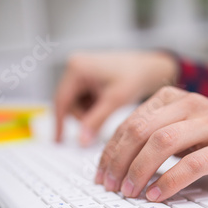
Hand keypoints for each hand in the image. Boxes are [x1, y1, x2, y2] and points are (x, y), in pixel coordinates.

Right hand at [54, 51, 176, 145]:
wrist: (149, 68)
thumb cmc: (135, 77)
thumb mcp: (114, 101)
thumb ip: (96, 121)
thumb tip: (81, 141)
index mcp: (77, 67)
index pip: (61, 101)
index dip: (59, 123)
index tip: (59, 141)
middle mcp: (74, 65)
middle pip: (67, 103)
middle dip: (83, 117)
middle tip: (99, 125)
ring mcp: (79, 70)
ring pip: (75, 103)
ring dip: (88, 112)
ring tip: (108, 108)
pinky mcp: (85, 75)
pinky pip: (82, 99)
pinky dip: (92, 107)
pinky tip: (106, 104)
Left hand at [95, 86, 207, 201]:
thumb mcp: (181, 126)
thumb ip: (153, 136)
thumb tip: (116, 163)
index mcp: (171, 99)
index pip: (130, 123)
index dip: (110, 151)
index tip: (101, 174)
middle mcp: (189, 106)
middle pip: (140, 130)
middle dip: (118, 161)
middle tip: (110, 185)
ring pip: (161, 143)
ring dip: (138, 171)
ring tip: (130, 192)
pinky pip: (191, 165)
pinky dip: (169, 182)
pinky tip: (156, 195)